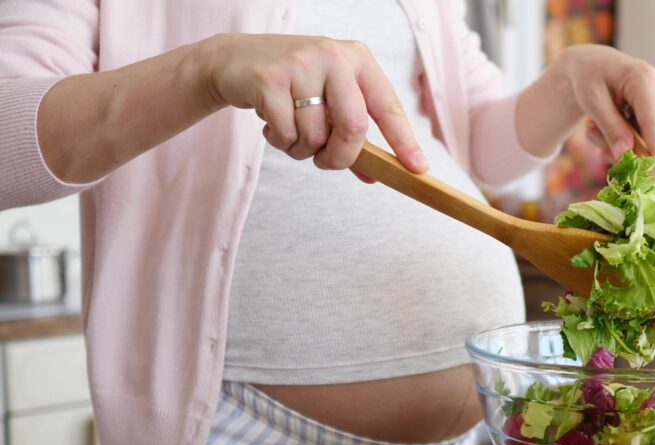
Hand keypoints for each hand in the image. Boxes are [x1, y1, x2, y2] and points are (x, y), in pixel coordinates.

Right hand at [200, 33, 427, 175]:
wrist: (234, 60)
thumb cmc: (293, 86)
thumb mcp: (329, 101)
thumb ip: (351, 136)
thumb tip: (375, 175)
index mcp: (358, 59)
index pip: (388, 106)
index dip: (404, 141)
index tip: (417, 169)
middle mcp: (333, 56)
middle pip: (354, 127)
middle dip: (341, 157)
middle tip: (326, 162)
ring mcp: (301, 64)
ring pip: (315, 136)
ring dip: (303, 150)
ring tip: (290, 131)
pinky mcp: (270, 79)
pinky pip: (286, 134)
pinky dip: (280, 142)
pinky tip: (271, 125)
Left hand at [558, 44, 654, 158]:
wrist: (590, 64)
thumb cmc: (587, 78)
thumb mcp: (592, 101)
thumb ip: (610, 128)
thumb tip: (626, 155)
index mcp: (643, 78)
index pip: (654, 122)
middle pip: (652, 134)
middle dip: (626, 148)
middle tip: (600, 151)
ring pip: (648, 137)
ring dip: (621, 142)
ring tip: (596, 128)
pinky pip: (646, 133)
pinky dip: (626, 137)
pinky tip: (609, 126)